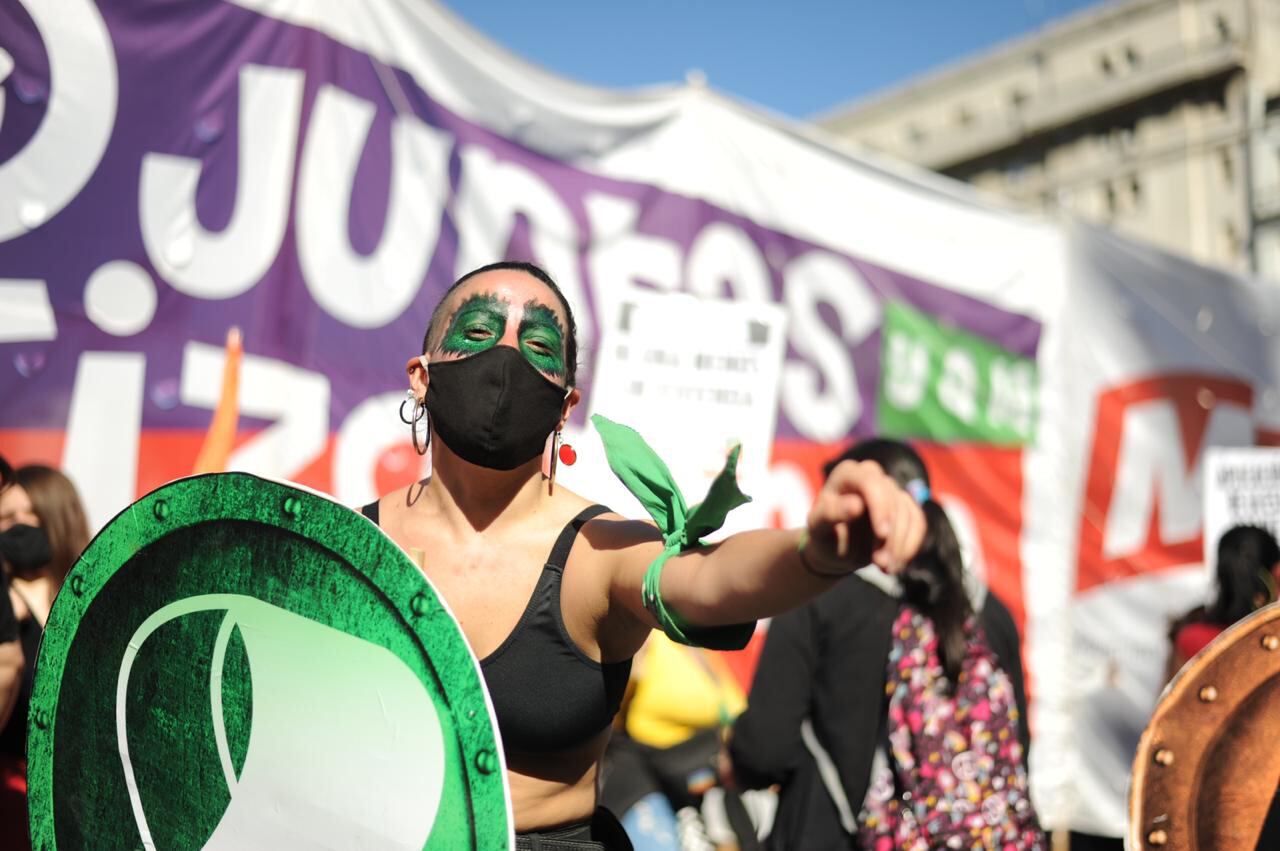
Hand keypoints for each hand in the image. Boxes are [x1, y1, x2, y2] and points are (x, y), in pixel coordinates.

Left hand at [804, 460, 925, 574]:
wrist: (834, 550)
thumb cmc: (823, 536)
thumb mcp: (817, 528)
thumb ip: (830, 514)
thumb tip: (856, 504)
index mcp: (847, 474)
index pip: (871, 482)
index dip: (881, 507)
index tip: (883, 535)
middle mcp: (871, 475)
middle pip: (894, 500)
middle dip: (891, 536)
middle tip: (881, 564)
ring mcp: (890, 489)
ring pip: (908, 513)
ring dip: (901, 545)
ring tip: (885, 568)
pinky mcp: (904, 507)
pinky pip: (918, 523)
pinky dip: (910, 546)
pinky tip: (896, 564)